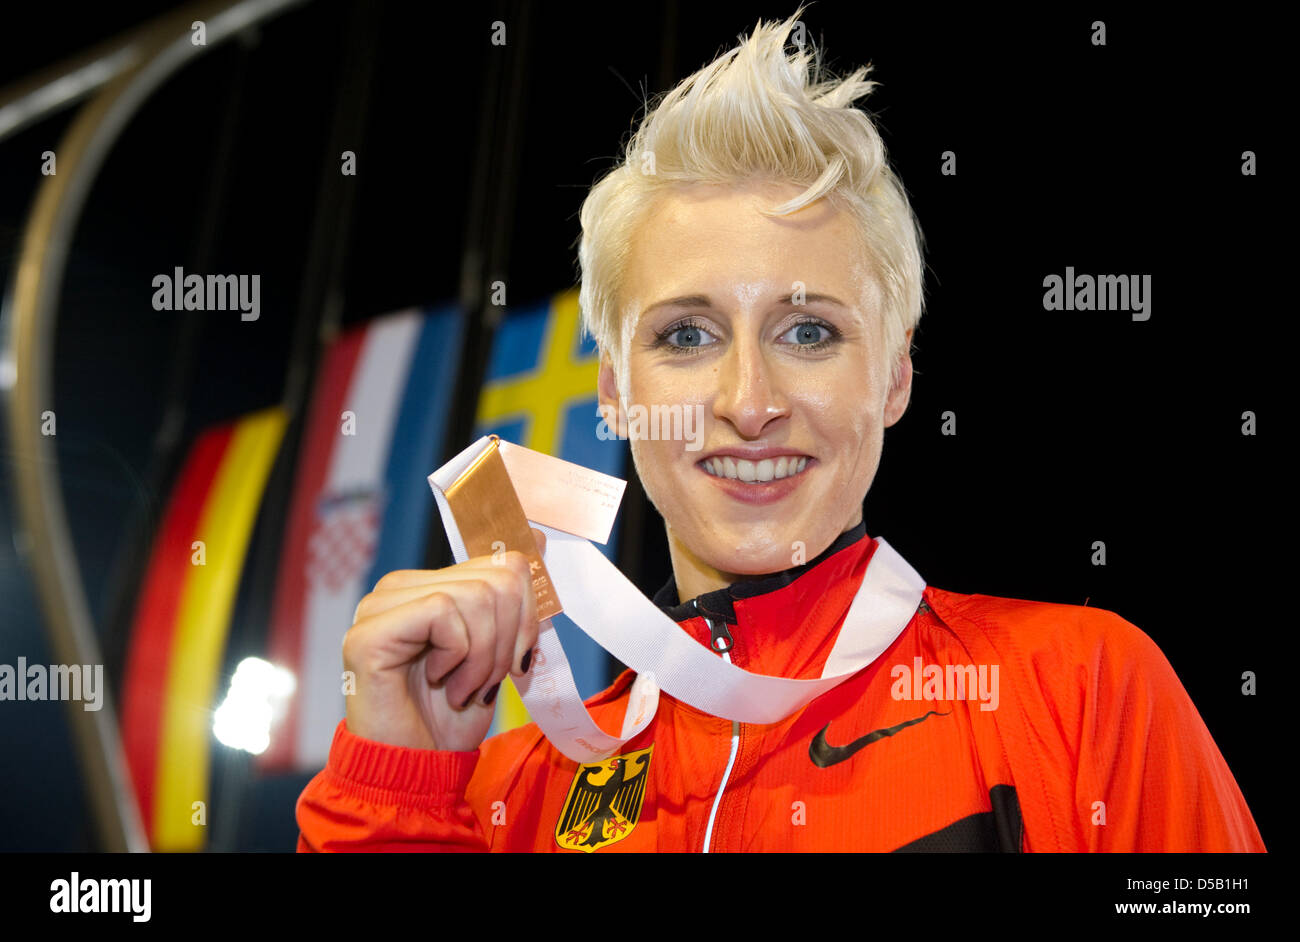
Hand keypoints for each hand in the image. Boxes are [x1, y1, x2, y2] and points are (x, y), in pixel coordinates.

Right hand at [342, 528, 547, 750]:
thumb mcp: (499, 652)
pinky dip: (458, 656)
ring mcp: (379, 605)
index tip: (517, 658)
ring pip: (476, 595)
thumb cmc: (451, 717)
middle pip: (497, 578)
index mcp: (429, 585)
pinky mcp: (369, 630)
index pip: (503, 563)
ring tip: (464, 688)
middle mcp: (400, 587)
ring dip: (484, 657)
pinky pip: (444, 612)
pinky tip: (439, 683)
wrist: (417, 768)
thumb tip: (539, 540)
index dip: (527, 614)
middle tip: (486, 681)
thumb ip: (515, 601)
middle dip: (507, 640)